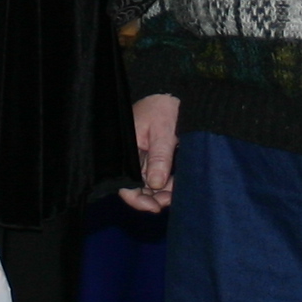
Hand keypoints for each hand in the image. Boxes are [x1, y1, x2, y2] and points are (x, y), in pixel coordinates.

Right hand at [120, 93, 179, 211]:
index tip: (155, 207)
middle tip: (170, 201)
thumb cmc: (164, 107)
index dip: (137, 198)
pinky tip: (177, 186)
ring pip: (150, 184)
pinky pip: (159, 176)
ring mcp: (143, 157)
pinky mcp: (155, 157)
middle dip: (154, 197)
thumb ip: (159, 158)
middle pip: (138, 186)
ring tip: (176, 194)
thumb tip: (156, 184)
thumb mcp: (163, 132)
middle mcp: (132, 156)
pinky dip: (168, 183)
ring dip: (163, 192)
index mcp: (126, 149)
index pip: (125, 182)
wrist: (175, 93)